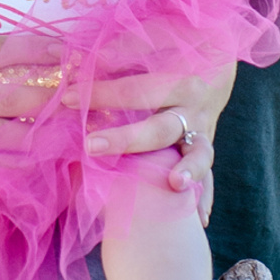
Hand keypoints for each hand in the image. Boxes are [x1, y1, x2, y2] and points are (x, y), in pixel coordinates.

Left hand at [76, 65, 233, 226]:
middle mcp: (193, 110)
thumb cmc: (165, 68)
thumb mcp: (145, 61)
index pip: (135, 89)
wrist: (212, 78)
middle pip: (159, 128)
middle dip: (126, 139)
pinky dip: (203, 198)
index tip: (67, 97)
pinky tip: (199, 219)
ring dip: (188, 169)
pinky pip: (208, 180)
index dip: (101, 92)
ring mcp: (203, 135)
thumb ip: (115, 62)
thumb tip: (71, 64)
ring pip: (199, 154)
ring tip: (174, 183)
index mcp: (176, 82)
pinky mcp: (205, 155)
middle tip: (91, 146)